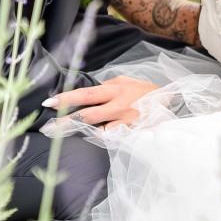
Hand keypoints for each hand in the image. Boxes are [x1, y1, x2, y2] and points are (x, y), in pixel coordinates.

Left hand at [43, 76, 159, 130]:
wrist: (171, 103)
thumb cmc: (146, 92)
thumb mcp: (127, 82)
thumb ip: (108, 86)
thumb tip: (90, 92)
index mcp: (115, 90)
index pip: (86, 94)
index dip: (67, 99)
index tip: (50, 103)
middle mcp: (119, 106)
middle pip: (88, 115)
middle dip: (66, 122)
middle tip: (48, 128)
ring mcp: (126, 122)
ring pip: (98, 131)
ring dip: (82, 133)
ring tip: (64, 133)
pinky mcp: (132, 134)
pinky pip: (112, 139)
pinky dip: (102, 137)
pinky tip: (97, 136)